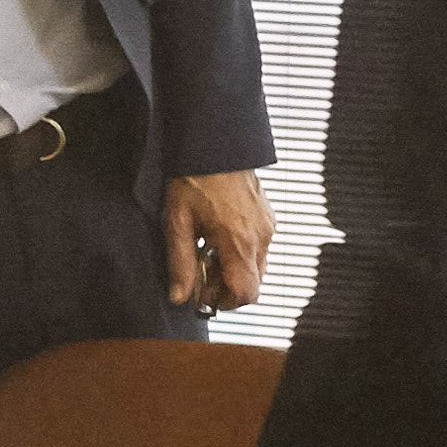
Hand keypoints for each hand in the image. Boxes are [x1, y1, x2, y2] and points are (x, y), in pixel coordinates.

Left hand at [166, 169, 275, 313]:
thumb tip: (180, 296)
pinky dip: (241, 253)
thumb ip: (180, 263)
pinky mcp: (268, 218)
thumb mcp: (178, 222)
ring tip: (207, 250)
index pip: (246, 293)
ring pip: (257, 268)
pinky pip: (260, 249)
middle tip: (200, 270)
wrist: (215, 144)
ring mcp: (268, 227)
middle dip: (226, 286)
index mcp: (239, 241)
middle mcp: (261, 237)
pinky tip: (218, 236)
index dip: (223, 302)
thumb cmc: (195, 178)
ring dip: (233, 270)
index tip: (202, 293)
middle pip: (253, 285)